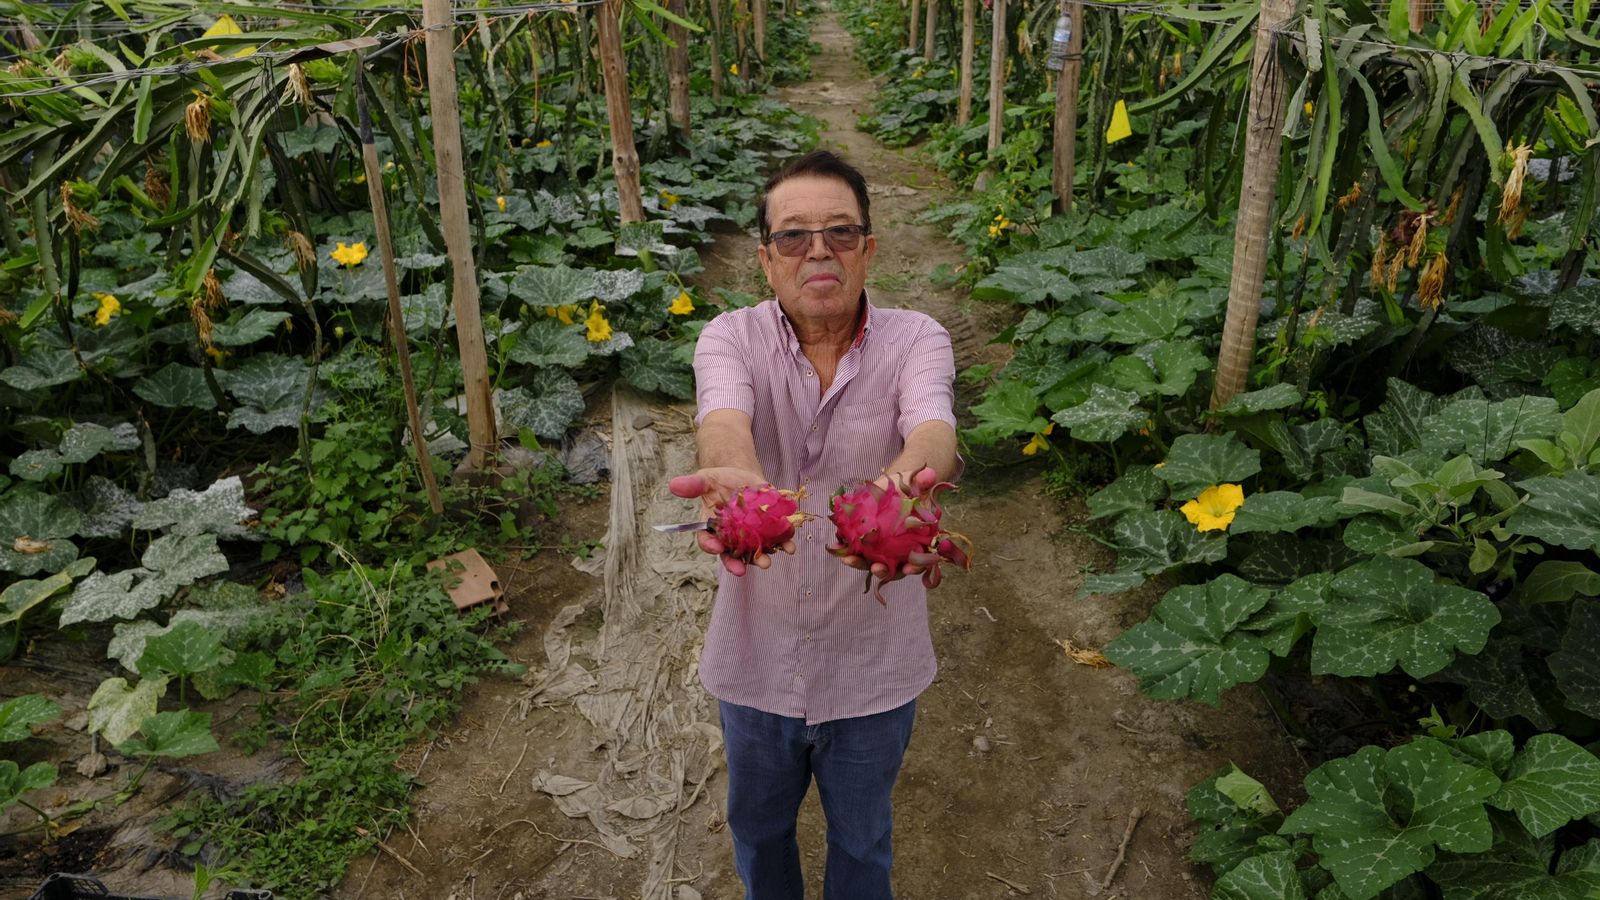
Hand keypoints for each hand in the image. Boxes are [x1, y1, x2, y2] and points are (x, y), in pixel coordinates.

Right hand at [668, 467, 796, 575]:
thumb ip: (693, 485)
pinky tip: (789, 545)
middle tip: (742, 570)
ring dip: (761, 558)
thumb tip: (673, 484)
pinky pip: (776, 540)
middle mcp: (731, 538)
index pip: (708, 542)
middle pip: (731, 555)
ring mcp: (751, 536)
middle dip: (736, 564)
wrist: (743, 476)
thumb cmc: (721, 480)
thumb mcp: (706, 479)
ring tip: (766, 562)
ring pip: (755, 551)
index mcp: (713, 529)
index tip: (716, 547)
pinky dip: (784, 543)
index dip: (711, 546)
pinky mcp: (768, 529)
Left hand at [833, 466, 939, 580]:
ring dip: (860, 562)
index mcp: (918, 541)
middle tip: (875, 568)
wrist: (893, 485)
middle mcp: (899, 550)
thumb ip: (924, 481)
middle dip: (883, 570)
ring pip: (871, 561)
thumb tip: (929, 475)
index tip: (908, 569)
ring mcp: (881, 548)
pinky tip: (836, 545)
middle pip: (893, 567)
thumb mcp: (917, 483)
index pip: (919, 560)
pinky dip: (845, 548)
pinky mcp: (865, 541)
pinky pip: (855, 548)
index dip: (915, 566)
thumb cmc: (909, 488)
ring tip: (848, 559)